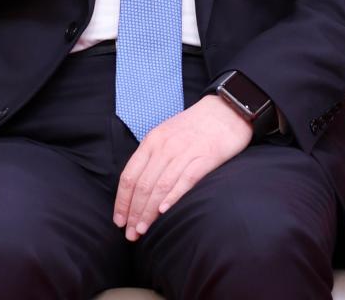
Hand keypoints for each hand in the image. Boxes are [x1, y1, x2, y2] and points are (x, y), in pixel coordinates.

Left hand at [113, 95, 253, 240]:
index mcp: (152, 140)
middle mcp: (165, 146)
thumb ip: (153, 156)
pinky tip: (165, 212)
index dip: (122, 200)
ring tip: (143, 230)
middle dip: (134, 212)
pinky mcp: (205, 157)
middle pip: (143, 184)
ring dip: (149, 211)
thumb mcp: (166, 134)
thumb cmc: (195, 126)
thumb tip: (138, 187)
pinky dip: (173, 196)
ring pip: (160, 186)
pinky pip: (185, 179)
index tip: (119, 220)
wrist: (226, 110)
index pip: (130, 175)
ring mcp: (185, 151)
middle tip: (131, 234)